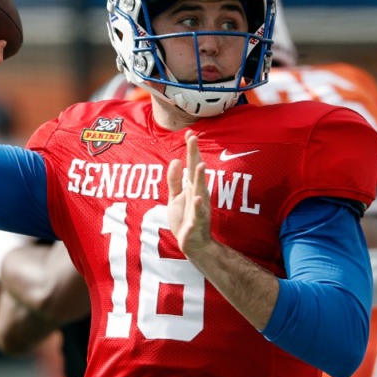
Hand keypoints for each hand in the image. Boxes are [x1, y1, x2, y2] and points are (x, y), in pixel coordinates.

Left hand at [167, 130, 211, 257]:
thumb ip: (174, 180)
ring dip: (200, 178)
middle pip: (196, 173)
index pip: (192, 165)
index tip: (190, 132)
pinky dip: (198, 206)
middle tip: (194, 138)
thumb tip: (175, 160)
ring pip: (200, 191)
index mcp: (192, 188)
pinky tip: (198, 198)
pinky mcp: (196, 222)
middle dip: (195, 156)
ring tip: (201, 165)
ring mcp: (199, 208)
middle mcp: (198, 194)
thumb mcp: (175, 197)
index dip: (191, 150)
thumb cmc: (185, 219)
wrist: (194, 244)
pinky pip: (197, 214)